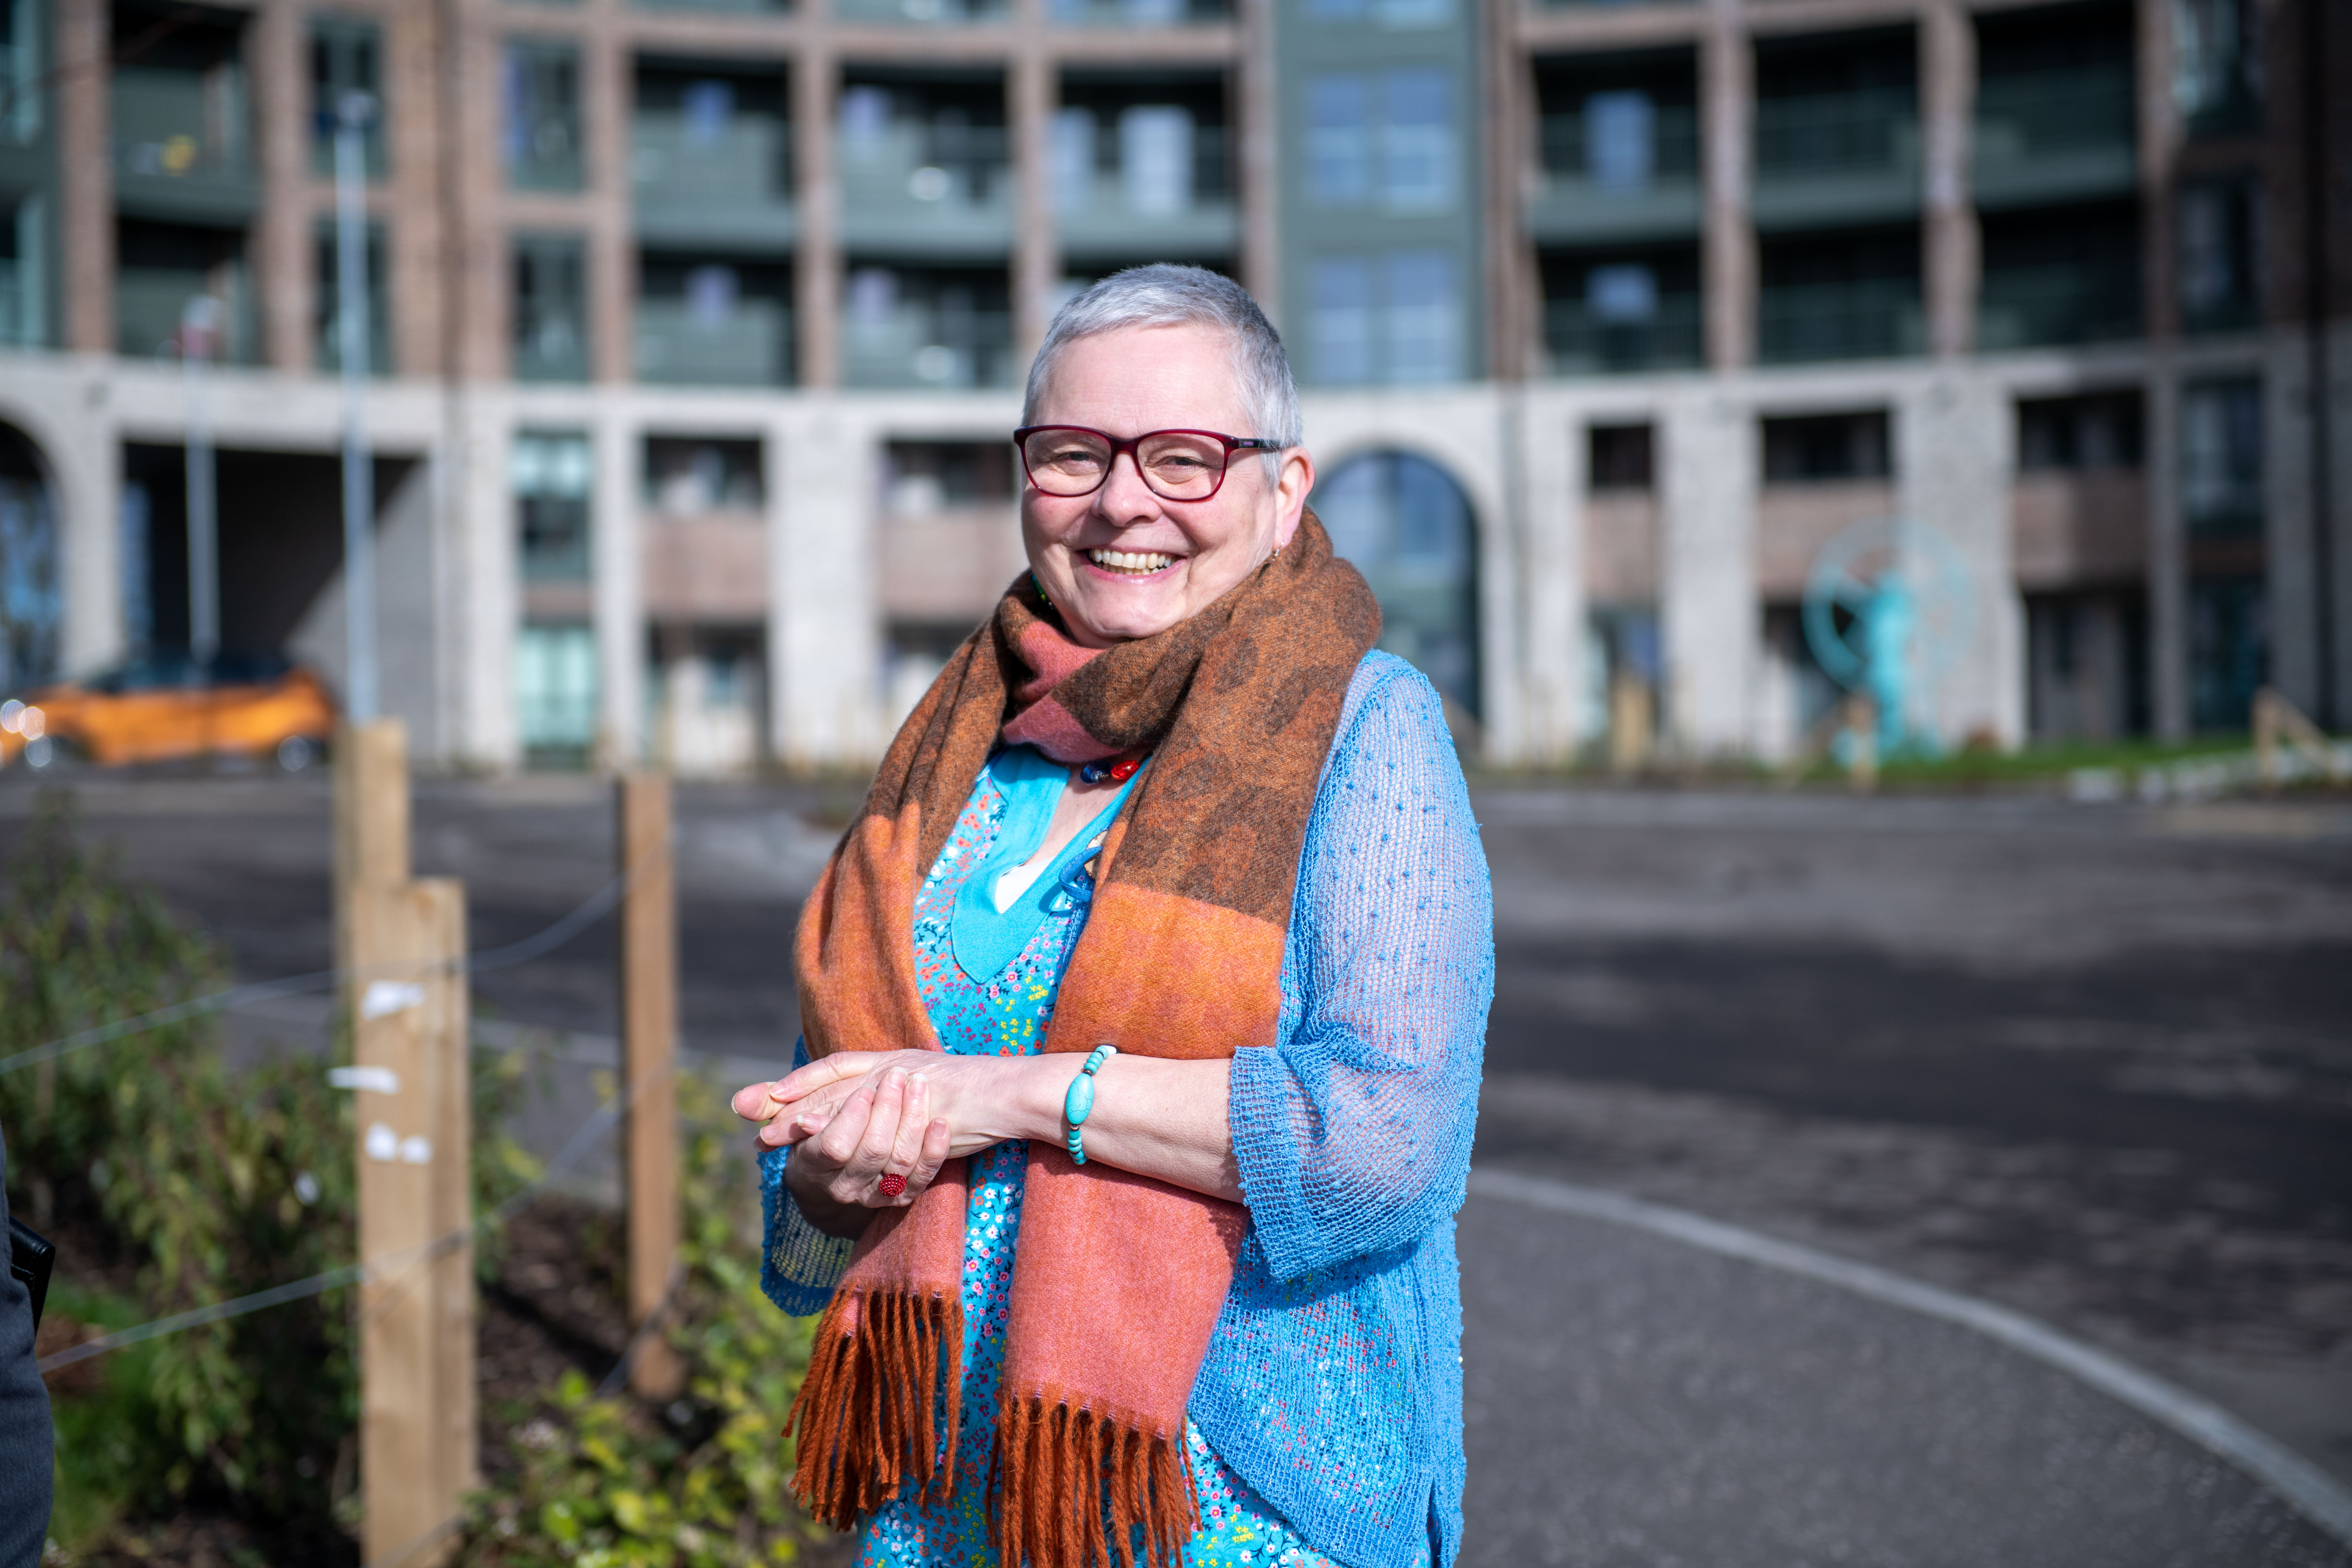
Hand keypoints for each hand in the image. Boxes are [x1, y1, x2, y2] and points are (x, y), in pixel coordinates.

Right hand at [732, 1065, 950, 1231]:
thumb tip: (738, 1102)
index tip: (867, 1087)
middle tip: (899, 1075)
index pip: (834, 1146)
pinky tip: (940, 1122)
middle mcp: (844, 1187)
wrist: (838, 1170)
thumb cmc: (816, 1128)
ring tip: (919, 1085)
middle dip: (888, 1109)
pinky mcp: (902, 1196)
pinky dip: (934, 1150)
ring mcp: (875, 1195)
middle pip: (872, 1151)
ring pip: (899, 1162)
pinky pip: (922, 1178)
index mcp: (814, 1164)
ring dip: (913, 1120)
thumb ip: (771, 1103)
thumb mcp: (794, 1112)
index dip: (852, 1117)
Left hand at [735, 1050, 1054, 1161]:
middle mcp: (895, 1064)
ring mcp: (908, 1079)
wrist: (1014, 1094)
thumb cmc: (971, 1101)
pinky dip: (843, 1125)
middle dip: (787, 1098)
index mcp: (894, 1061)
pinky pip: (874, 1113)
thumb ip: (880, 1103)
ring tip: (772, 1131)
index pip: (836, 1068)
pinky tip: (819, 1140)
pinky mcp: (920, 1100)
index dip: (798, 1083)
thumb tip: (841, 1123)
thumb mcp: (918, 1097)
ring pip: (846, 1096)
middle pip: (830, 1080)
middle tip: (745, 1110)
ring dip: (807, 1114)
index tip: (760, 1102)